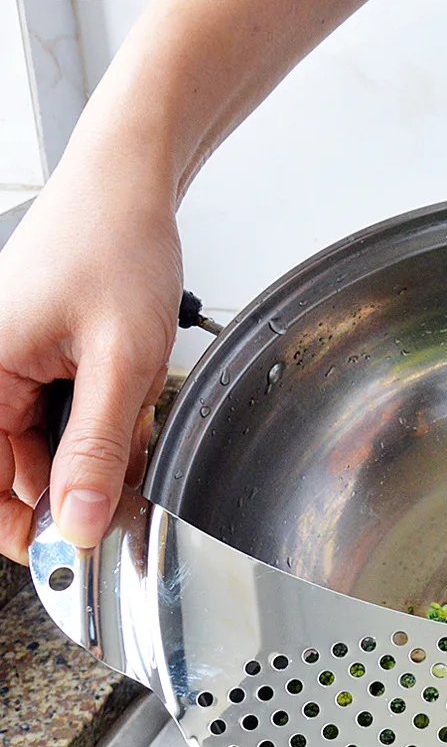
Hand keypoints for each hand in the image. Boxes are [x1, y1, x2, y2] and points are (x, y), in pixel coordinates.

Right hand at [0, 145, 181, 562]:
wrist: (130, 189)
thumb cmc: (115, 249)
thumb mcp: (121, 363)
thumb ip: (97, 449)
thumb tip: (76, 524)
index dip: (28, 531)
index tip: (76, 556)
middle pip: (22, 474)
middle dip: (81, 486)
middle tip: (131, 479)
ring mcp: (10, 369)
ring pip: (51, 451)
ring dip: (99, 454)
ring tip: (133, 411)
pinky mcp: (37, 362)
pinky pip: (66, 419)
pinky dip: (104, 426)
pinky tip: (131, 401)